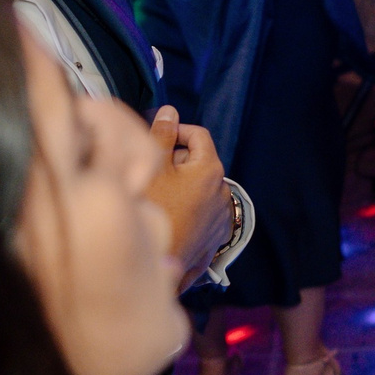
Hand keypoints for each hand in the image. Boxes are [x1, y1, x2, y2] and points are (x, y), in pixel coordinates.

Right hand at [142, 107, 232, 281]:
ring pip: (199, 188)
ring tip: (157, 198)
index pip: (198, 135)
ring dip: (181, 186)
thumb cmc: (154, 213)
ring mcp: (221, 216)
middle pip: (198, 162)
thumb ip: (162, 135)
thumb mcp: (153, 168)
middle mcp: (223, 191)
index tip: (158, 138)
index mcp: (210, 169)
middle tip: (151, 172)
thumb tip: (170, 112)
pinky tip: (169, 216)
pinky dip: (188, 208)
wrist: (158, 262)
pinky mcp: (216, 236)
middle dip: (176, 162)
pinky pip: (202, 211)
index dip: (177, 131)